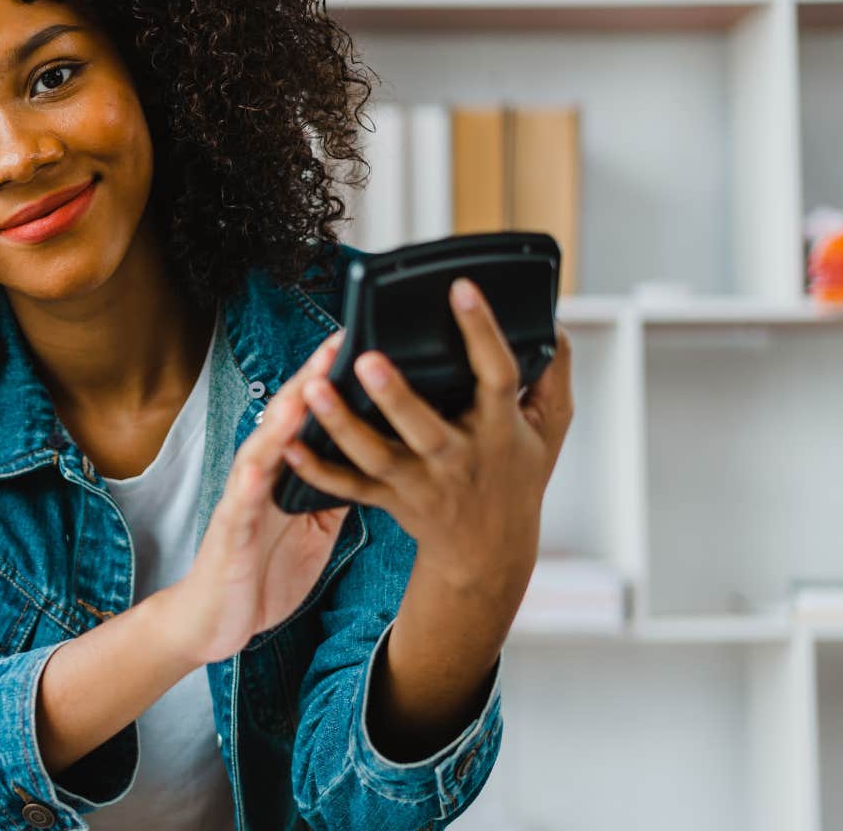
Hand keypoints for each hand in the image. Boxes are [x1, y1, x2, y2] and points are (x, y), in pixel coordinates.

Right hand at [156, 328, 350, 667]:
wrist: (218, 618)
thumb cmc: (264, 568)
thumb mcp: (314, 525)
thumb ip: (334, 489)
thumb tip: (374, 458)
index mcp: (284, 472)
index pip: (307, 415)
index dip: (329, 379)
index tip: (355, 342)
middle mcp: (261, 476)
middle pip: (284, 418)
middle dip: (309, 381)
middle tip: (336, 344)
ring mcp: (243, 500)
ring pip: (262, 449)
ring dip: (281, 419)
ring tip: (304, 390)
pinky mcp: (232, 531)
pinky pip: (242, 503)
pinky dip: (252, 481)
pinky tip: (263, 465)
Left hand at [279, 276, 574, 593]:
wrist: (491, 554)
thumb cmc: (518, 476)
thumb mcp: (550, 428)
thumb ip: (553, 374)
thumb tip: (550, 322)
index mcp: (501, 429)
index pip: (497, 375)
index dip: (482, 331)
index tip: (460, 288)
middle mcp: (459, 458)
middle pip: (425, 429)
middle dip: (396, 396)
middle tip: (367, 358)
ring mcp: (421, 483)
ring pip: (377, 457)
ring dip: (343, 425)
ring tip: (314, 388)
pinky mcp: (390, 499)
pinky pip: (349, 487)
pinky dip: (318, 471)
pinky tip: (290, 444)